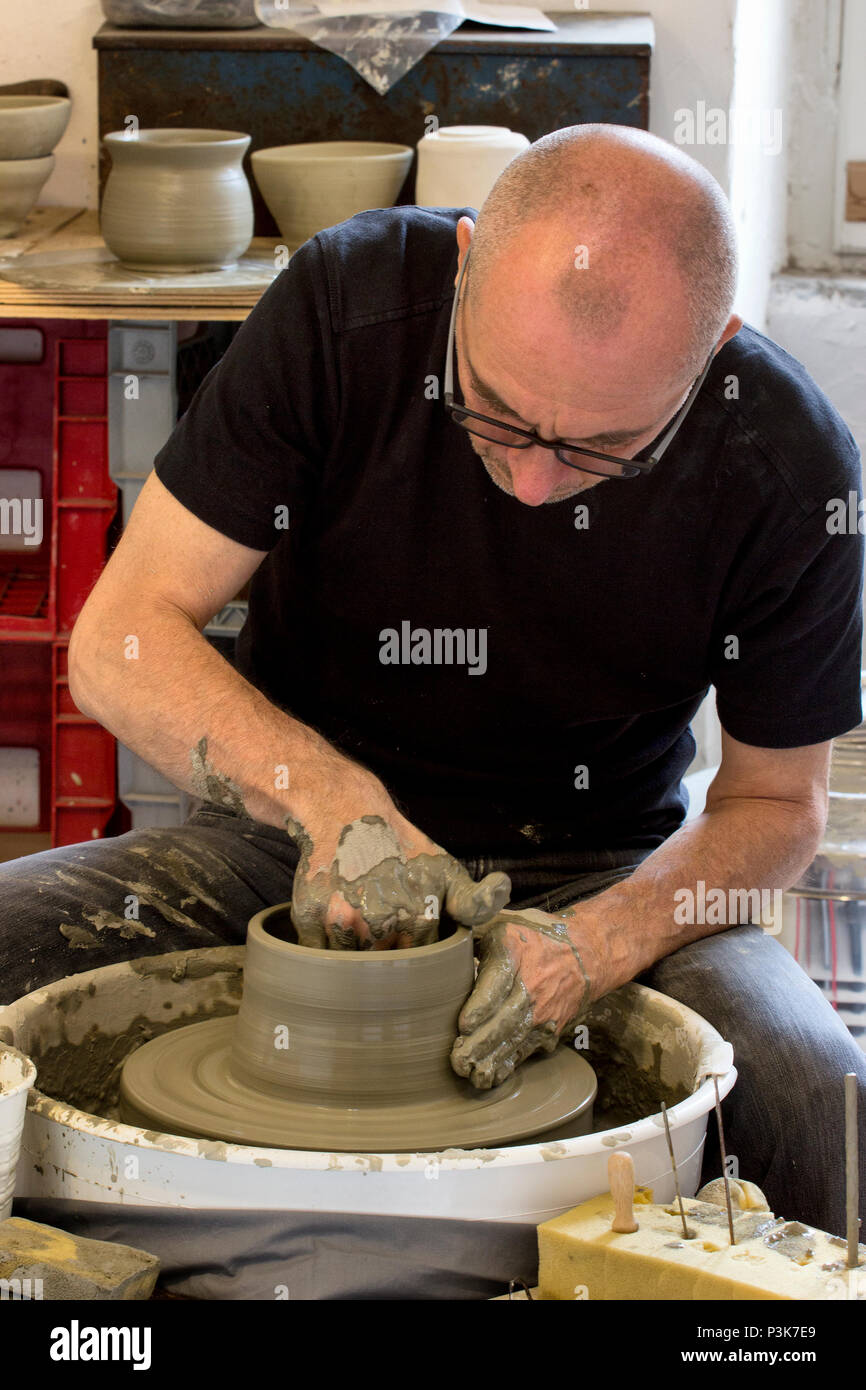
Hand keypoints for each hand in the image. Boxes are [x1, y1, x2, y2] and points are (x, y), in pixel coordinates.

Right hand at [287, 778, 509, 948]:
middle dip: (382, 961)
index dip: (413, 957)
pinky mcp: (308, 918)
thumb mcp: (446, 870)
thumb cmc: (400, 850)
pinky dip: (321, 948)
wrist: (344, 811)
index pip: (418, 967)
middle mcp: (381, 923)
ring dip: (350, 957)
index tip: (407, 944)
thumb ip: (475, 901)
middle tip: (379, 930)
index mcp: (419, 917)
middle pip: (383, 974)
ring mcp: (341, 922)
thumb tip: (503, 892)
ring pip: (348, 969)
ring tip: (357, 922)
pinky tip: (332, 920)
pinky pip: (316, 955)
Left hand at [450, 908, 591, 1088]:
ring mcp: (543, 1012)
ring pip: (515, 1040)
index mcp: (514, 954)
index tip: (463, 1025)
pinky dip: (508, 1065)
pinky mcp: (550, 1030)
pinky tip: (490, 1078)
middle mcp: (531, 986)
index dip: (480, 1007)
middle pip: (504, 1020)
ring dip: (491, 1061)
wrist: (587, 951)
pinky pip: (526, 1050)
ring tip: (470, 1076)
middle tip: (457, 1060)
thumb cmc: (535, 936)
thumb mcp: (503, 922)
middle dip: (480, 1044)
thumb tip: (437, 939)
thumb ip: (470, 932)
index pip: (497, 984)